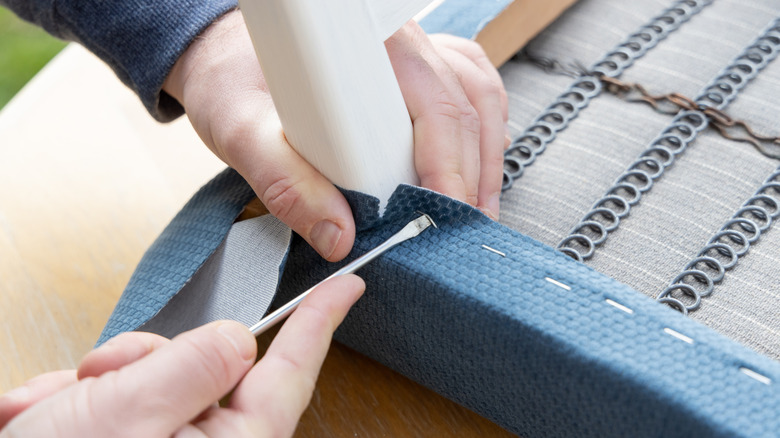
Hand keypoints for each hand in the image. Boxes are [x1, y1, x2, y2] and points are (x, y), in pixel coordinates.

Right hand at [0, 275, 364, 437]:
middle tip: (98, 380)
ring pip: (154, 376)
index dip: (320, 322)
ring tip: (57, 415)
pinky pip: (119, 400)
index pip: (291, 372)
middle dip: (145, 359)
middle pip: (204, 365)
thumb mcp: (127, 417)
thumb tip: (237, 340)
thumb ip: (190, 368)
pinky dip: (78, 402)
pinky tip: (43, 419)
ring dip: (101, 384)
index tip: (346, 288)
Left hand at [163, 12, 507, 261]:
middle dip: (471, 177)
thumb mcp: (240, 129)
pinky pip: (469, 88)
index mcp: (366, 46)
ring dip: (485, 158)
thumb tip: (339, 237)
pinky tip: (476, 165)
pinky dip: (482, 131)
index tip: (443, 218)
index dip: (449, 169)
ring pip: (478, 98)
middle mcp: (399, 41)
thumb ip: (283, 183)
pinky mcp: (412, 65)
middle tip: (459, 231)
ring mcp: (412, 49)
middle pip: (463, 107)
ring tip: (475, 210)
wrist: (222, 49)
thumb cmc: (232, 77)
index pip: (434, 106)